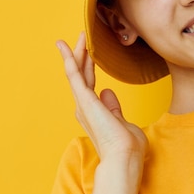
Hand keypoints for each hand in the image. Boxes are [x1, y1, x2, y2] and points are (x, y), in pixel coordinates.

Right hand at [56, 32, 147, 159]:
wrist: (124, 157)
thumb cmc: (126, 146)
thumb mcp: (121, 122)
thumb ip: (113, 107)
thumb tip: (108, 92)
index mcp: (94, 111)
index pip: (90, 83)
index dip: (88, 65)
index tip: (89, 51)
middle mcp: (85, 107)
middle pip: (81, 75)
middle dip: (81, 54)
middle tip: (82, 36)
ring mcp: (83, 104)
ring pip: (76, 73)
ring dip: (76, 53)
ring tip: (78, 36)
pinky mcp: (85, 102)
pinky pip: (75, 77)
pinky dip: (70, 61)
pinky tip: (67, 49)